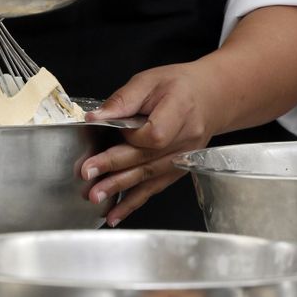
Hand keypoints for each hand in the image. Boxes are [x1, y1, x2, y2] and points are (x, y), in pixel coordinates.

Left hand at [78, 61, 227, 226]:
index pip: (154, 134)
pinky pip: (154, 188)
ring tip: (96, 197)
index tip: (111, 128)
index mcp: (179, 111)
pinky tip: (116, 215)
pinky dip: (133, 203)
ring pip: (149, 177)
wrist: (210, 97)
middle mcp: (185, 140)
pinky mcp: (177, 170)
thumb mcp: (149, 81)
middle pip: (147, 159)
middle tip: (87, 175)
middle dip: (113, 168)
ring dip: (120, 190)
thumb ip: (122, 100)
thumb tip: (94, 117)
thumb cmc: (178, 85)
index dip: (130, 136)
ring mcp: (183, 159)